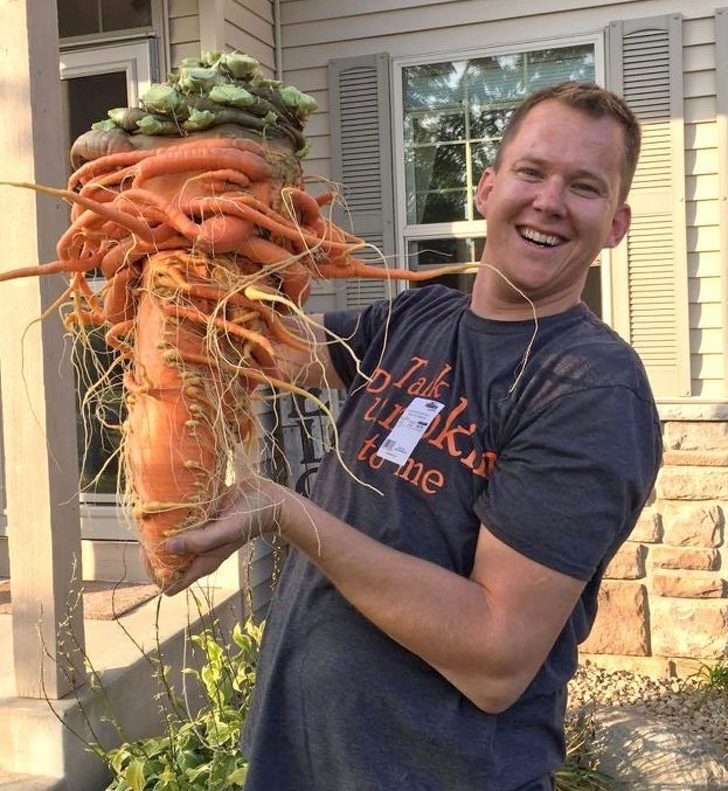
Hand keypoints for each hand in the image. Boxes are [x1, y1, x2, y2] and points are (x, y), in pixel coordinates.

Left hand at [160, 478, 284, 594]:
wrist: (269, 498)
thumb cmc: (252, 517)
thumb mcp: (227, 530)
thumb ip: (200, 541)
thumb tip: (167, 548)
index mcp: (203, 563)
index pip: (170, 586)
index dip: (155, 574)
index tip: (150, 553)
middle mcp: (198, 553)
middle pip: (164, 564)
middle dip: (151, 551)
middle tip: (148, 530)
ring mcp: (199, 536)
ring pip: (168, 542)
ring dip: (157, 532)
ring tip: (154, 515)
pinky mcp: (201, 520)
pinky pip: (178, 523)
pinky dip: (169, 516)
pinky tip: (167, 502)